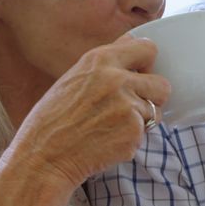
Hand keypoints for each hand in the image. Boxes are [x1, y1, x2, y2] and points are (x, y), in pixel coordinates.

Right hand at [6, 34, 170, 188]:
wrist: (42, 157)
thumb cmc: (52, 121)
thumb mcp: (73, 79)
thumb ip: (105, 67)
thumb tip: (133, 57)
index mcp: (100, 60)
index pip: (147, 48)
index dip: (147, 64)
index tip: (140, 74)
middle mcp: (117, 79)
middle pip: (162, 84)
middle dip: (153, 97)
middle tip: (133, 108)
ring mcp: (128, 106)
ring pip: (156, 112)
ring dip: (142, 121)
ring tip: (113, 128)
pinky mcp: (134, 132)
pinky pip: (145, 134)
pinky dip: (130, 141)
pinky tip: (106, 142)